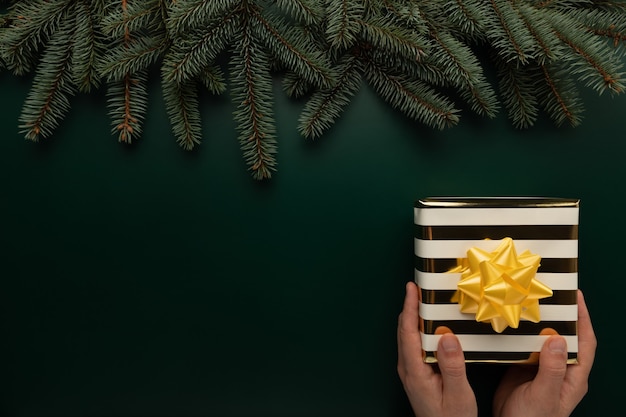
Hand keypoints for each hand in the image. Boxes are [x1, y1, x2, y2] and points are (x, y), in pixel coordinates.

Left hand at [397, 281, 476, 416]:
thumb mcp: (458, 394)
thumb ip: (453, 366)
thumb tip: (447, 337)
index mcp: (414, 371)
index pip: (408, 332)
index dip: (409, 308)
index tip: (411, 289)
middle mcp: (408, 369)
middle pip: (404, 330)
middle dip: (410, 307)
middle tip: (418, 287)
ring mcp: (411, 371)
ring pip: (408, 337)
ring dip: (413, 317)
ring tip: (421, 300)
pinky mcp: (417, 374)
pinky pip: (414, 344)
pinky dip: (419, 329)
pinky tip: (428, 325)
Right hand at [493, 290, 596, 416]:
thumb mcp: (544, 394)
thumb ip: (552, 368)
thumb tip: (558, 337)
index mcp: (573, 375)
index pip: (585, 342)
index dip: (583, 318)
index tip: (577, 296)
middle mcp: (559, 369)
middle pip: (563, 335)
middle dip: (559, 314)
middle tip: (549, 293)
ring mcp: (540, 368)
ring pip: (542, 338)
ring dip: (536, 321)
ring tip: (527, 301)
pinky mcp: (522, 367)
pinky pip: (523, 345)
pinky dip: (519, 332)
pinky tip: (510, 321)